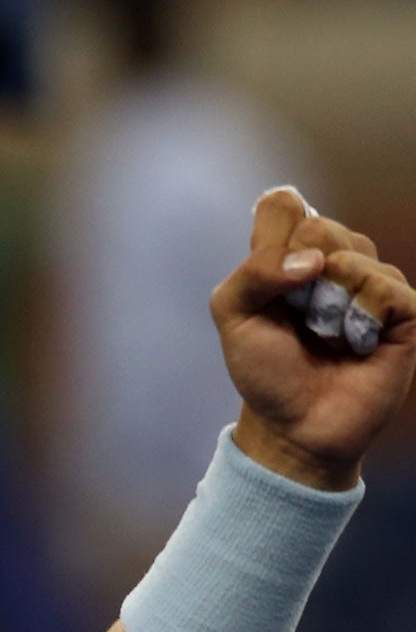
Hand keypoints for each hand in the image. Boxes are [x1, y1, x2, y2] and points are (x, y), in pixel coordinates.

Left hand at [212, 187, 415, 489]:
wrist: (295, 426)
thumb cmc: (264, 371)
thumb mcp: (233, 318)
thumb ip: (251, 274)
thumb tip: (312, 260)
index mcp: (288, 255)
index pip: (284, 205)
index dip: (274, 235)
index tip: (268, 280)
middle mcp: (333, 261)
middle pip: (320, 226)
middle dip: (298, 278)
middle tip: (296, 319)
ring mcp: (371, 283)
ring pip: (355, 255)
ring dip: (328, 303)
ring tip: (324, 337)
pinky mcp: (403, 312)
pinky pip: (386, 288)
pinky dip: (362, 319)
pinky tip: (355, 345)